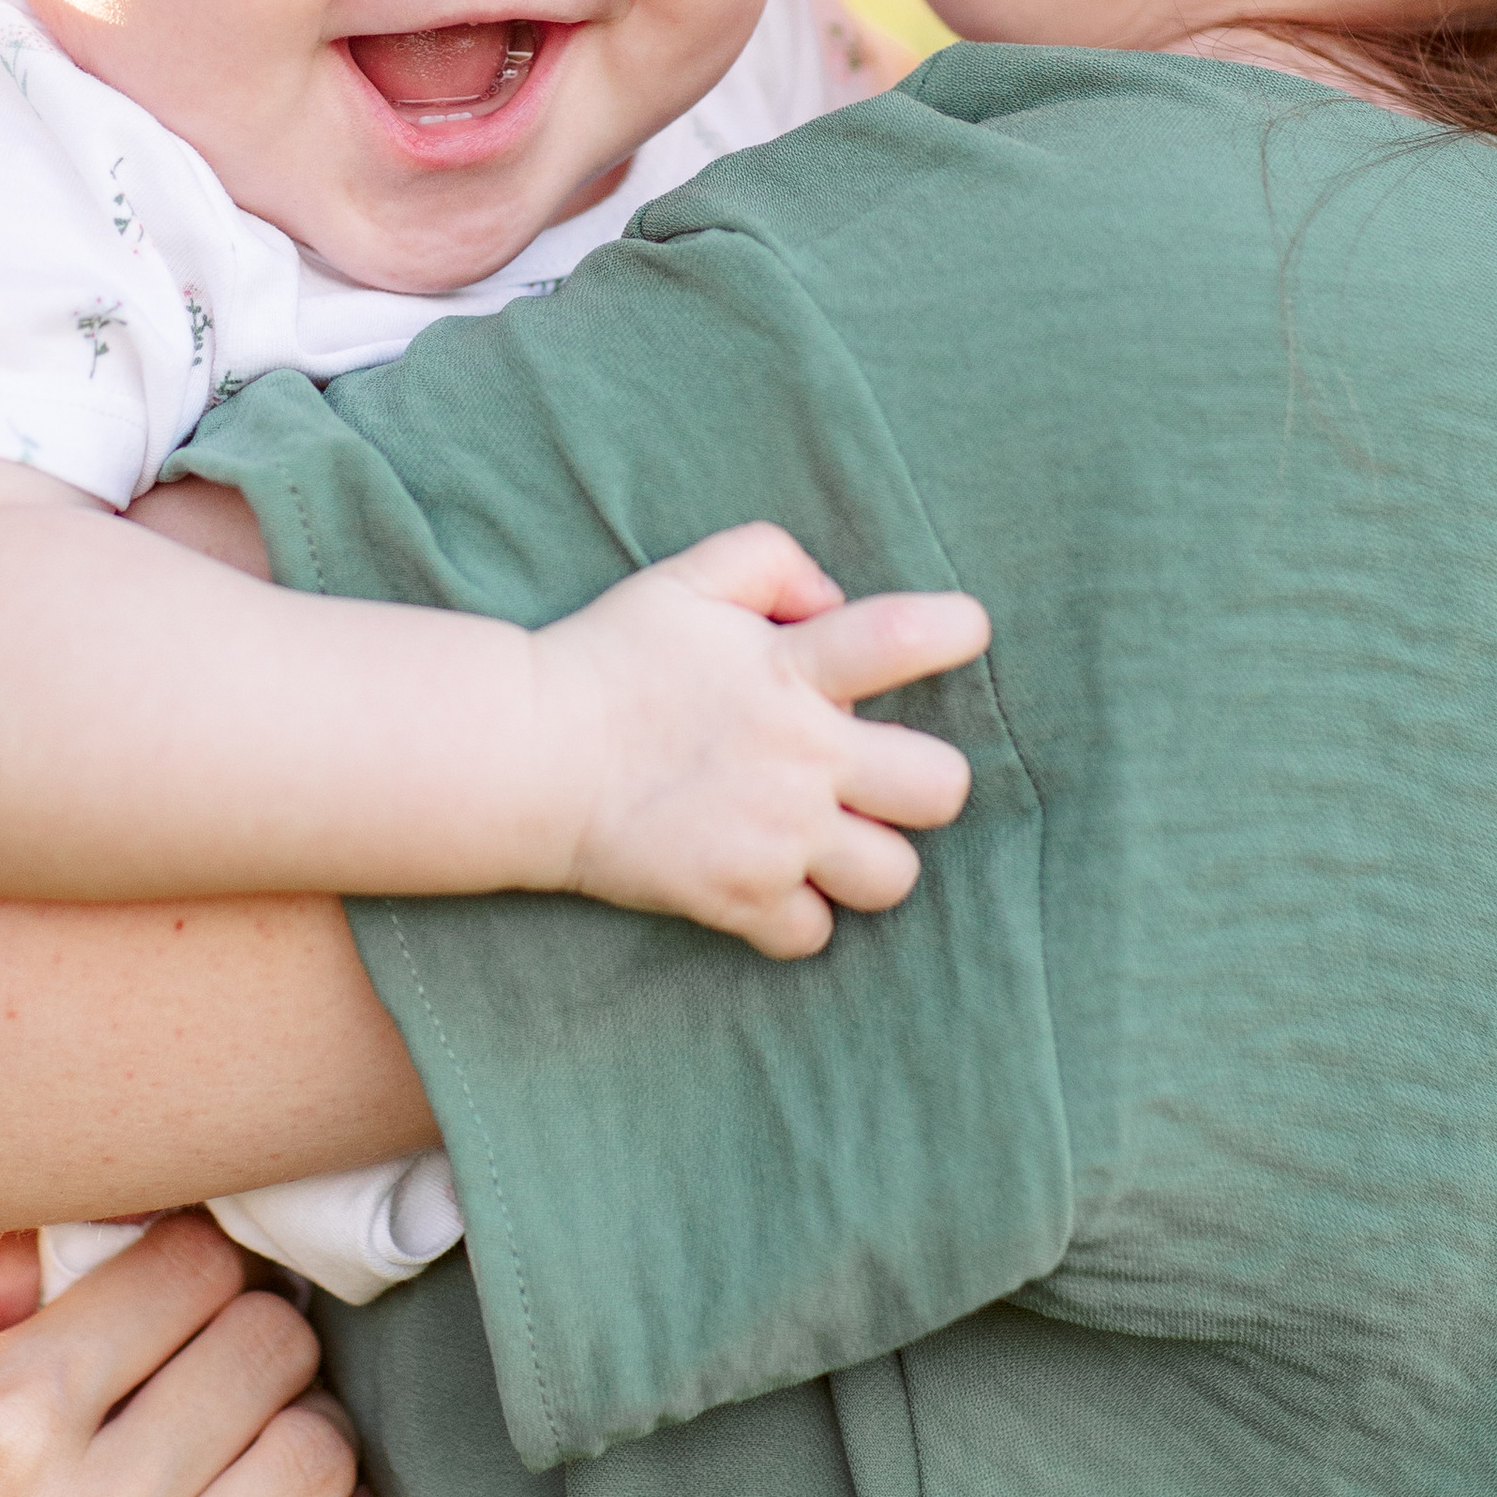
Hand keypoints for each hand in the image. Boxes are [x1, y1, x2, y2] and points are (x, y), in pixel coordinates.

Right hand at [531, 523, 985, 957]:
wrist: (531, 756)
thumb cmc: (610, 658)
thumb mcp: (687, 578)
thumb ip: (773, 561)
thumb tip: (833, 598)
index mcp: (790, 669)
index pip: (901, 642)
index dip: (954, 631)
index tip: (965, 630)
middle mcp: (800, 759)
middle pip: (940, 789)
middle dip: (926, 779)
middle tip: (878, 772)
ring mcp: (775, 838)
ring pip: (894, 877)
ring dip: (870, 857)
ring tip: (831, 835)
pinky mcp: (738, 900)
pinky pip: (815, 934)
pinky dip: (800, 915)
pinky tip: (773, 879)